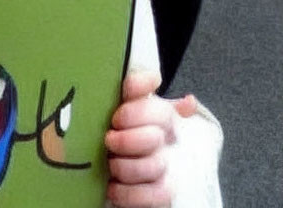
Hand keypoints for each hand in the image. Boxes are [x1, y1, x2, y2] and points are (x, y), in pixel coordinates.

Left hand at [105, 70, 196, 207]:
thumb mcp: (110, 104)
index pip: (159, 105)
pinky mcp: (161, 192)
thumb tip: (181, 94)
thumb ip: (134, 91)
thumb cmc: (109, 128)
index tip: (116, 116)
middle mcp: (162, 137)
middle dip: (128, 140)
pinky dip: (131, 193)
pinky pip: (157, 195)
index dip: (138, 109)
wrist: (104, 167)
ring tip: (109, 164)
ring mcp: (164, 165)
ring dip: (127, 167)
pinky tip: (112, 187)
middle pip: (155, 136)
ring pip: (155, 166)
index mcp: (154, 112)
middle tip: (108, 140)